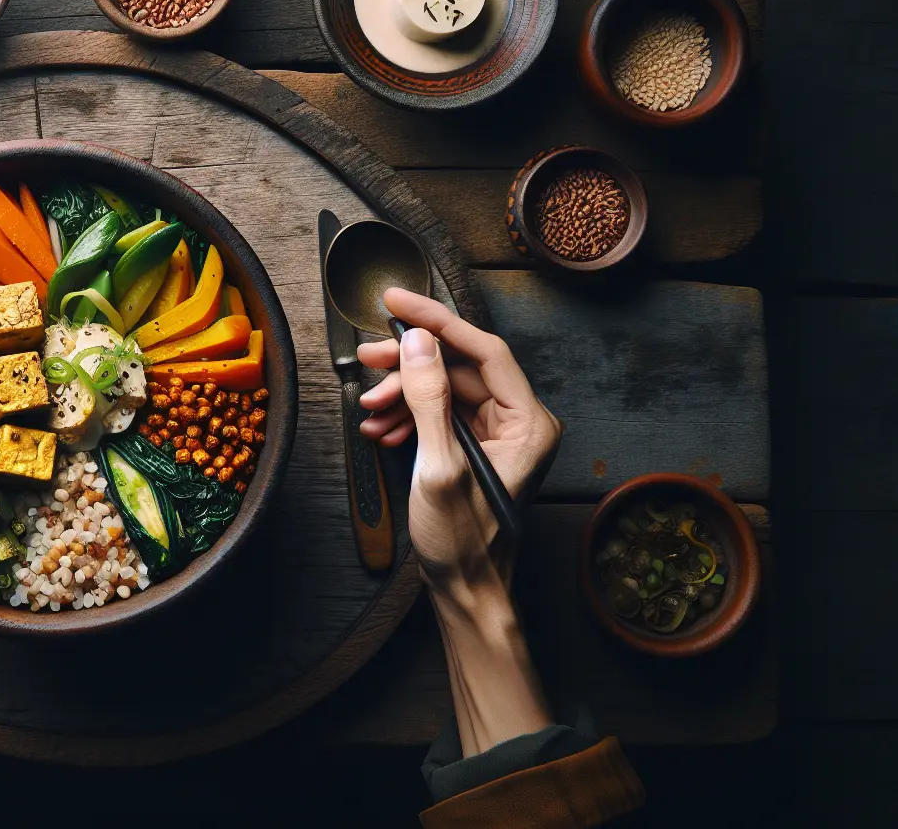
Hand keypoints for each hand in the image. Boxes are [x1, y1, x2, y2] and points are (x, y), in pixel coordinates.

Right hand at [355, 288, 560, 588]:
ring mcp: (496, 437)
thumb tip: (416, 344)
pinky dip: (406, 416)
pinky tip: (379, 427)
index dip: (437, 321)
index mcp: (529, 422)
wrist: (465, 593)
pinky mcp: (473, 450)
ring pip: (443, 389)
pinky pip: (437, 415)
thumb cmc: (464, 543)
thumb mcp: (439, 466)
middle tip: (368, 357)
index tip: (397, 303)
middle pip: (459, 367)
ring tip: (369, 406)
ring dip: (401, 393)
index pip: (484, 349)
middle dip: (409, 364)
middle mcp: (519, 423)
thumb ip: (429, 399)